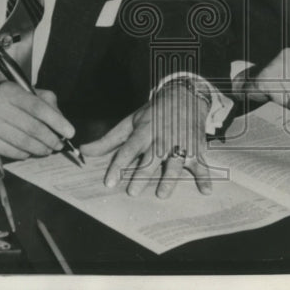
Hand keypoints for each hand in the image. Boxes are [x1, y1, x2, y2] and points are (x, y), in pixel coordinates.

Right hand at [0, 82, 73, 159]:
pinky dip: (24, 154)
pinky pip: (10, 151)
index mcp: (9, 91)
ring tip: (48, 149)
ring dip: (40, 148)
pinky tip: (29, 151)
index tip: (69, 131)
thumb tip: (61, 120)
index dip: (56, 121)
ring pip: (22, 142)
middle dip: (50, 139)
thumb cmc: (0, 101)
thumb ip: (44, 102)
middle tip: (59, 144)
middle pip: (32, 127)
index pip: (38, 107)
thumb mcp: (21, 92)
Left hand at [82, 82, 211, 198]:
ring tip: (162, 194)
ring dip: (170, 178)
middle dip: (143, 174)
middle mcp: (162, 137)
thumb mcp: (130, 123)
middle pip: (152, 157)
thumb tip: (83, 152)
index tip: (109, 182)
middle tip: (133, 191)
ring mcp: (181, 143)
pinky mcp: (196, 148)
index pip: (129, 148)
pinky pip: (202, 164)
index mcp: (144, 130)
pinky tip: (205, 191)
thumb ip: (108, 141)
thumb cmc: (153, 114)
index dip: (118, 165)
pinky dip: (205, 177)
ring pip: (176, 161)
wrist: (184, 95)